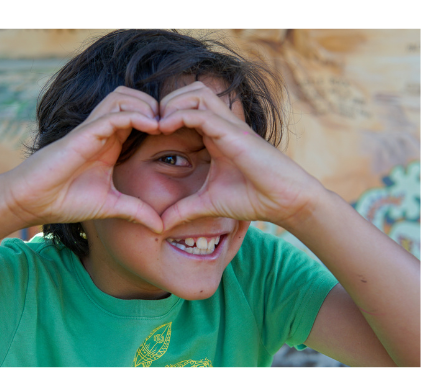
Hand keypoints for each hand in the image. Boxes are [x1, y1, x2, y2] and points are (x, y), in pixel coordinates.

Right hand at [2, 86, 163, 232]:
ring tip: (164, 124)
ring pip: (122, 97)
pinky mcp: (83, 133)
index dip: (161, 118)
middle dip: (157, 104)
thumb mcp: (112, 206)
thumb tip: (161, 227)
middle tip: (175, 124)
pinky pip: (112, 114)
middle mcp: (102, 131)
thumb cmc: (66, 200)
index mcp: (110, 142)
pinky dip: (134, 115)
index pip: (139, 115)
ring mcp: (92, 129)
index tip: (181, 133)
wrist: (34, 201)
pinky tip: (152, 126)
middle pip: (132, 97)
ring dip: (147, 105)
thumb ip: (137, 212)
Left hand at [154, 81, 323, 230]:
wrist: (284, 201)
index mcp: (216, 135)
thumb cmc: (254, 198)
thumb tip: (160, 226)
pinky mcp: (233, 132)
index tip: (147, 134)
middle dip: (166, 102)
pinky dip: (179, 115)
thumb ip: (184, 210)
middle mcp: (223, 124)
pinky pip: (200, 112)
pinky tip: (165, 129)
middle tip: (151, 125)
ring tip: (159, 126)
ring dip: (172, 103)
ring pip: (195, 92)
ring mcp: (229, 125)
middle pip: (190, 90)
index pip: (186, 107)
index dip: (164, 114)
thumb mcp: (209, 204)